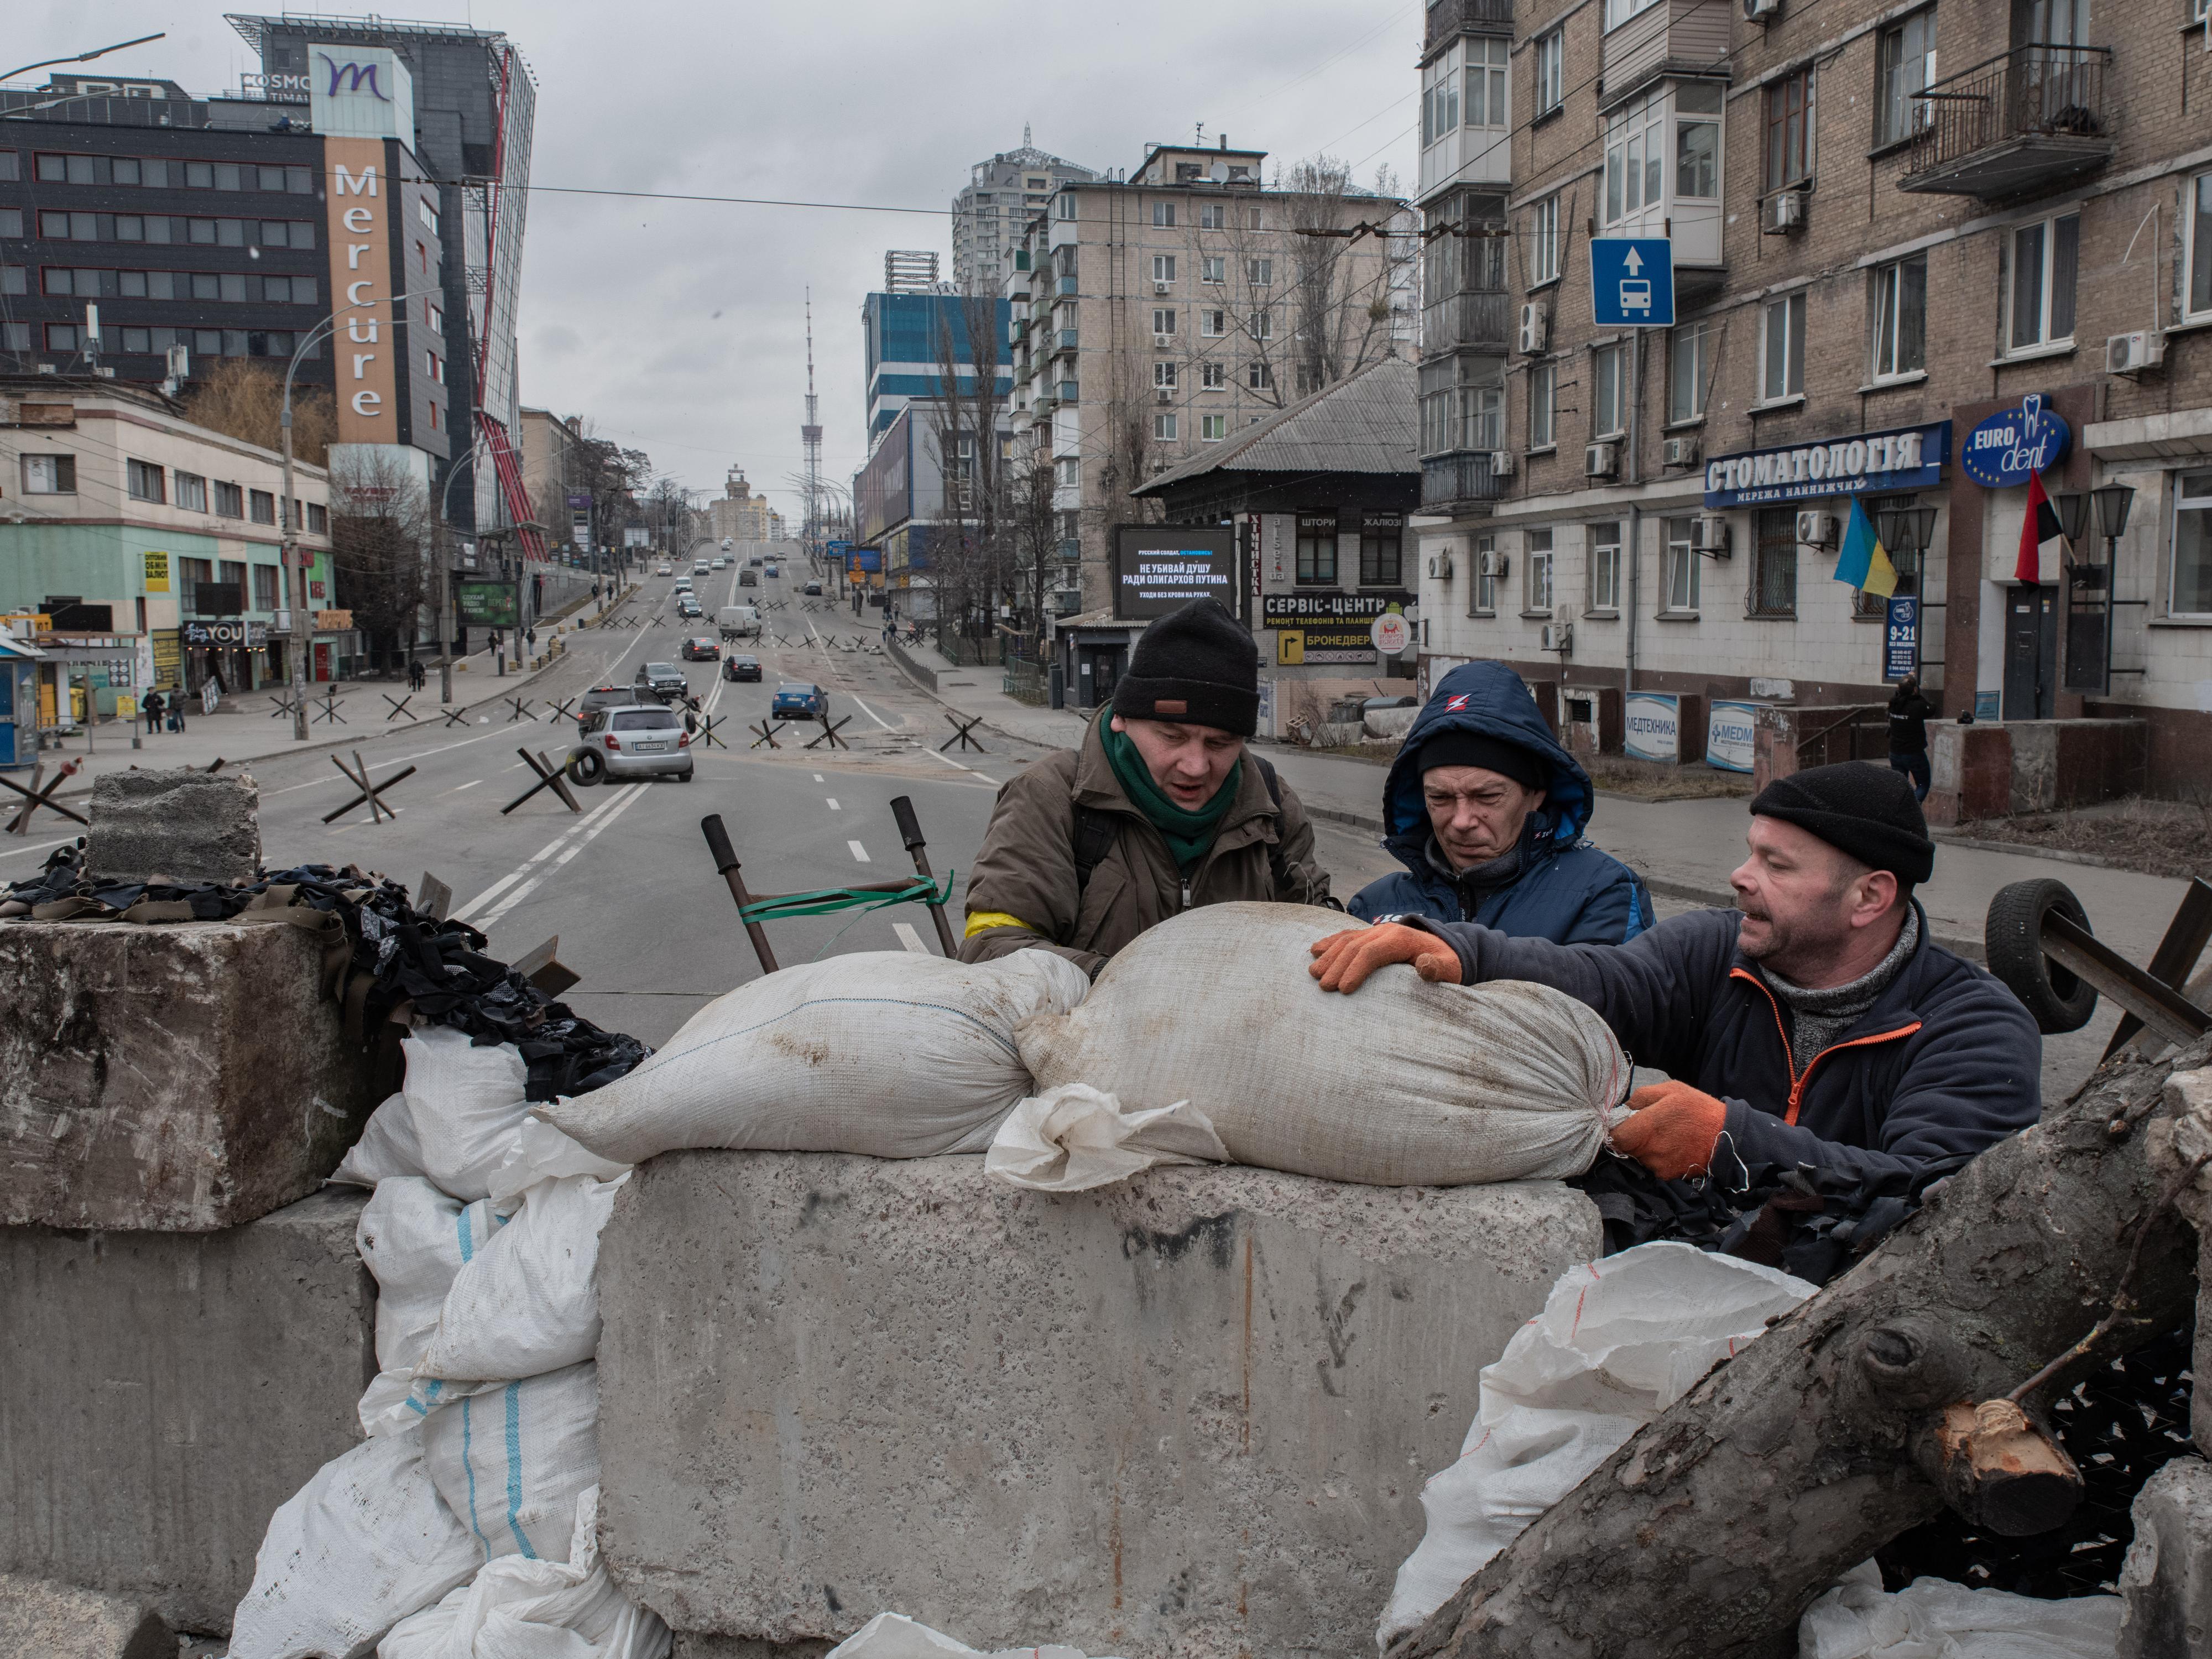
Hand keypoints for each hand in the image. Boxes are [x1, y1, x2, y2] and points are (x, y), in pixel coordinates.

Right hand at [1308, 922, 1462, 992]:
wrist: (1447, 946)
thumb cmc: (1447, 963)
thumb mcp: (1449, 968)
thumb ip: (1437, 968)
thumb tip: (1424, 965)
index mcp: (1401, 939)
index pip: (1372, 952)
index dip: (1356, 970)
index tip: (1344, 990)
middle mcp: (1385, 931)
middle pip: (1354, 946)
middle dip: (1337, 966)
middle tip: (1323, 987)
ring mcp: (1376, 930)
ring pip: (1346, 939)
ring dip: (1329, 955)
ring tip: (1313, 973)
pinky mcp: (1371, 934)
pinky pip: (1346, 935)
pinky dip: (1330, 943)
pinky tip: (1315, 950)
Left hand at [1610, 1081, 1728, 1178]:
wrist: (1726, 1137)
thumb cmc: (1698, 1109)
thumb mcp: (1670, 1090)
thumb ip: (1641, 1097)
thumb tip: (1622, 1110)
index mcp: (1647, 1127)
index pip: (1615, 1137)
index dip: (1616, 1130)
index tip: (1623, 1124)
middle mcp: (1650, 1150)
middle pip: (1625, 1148)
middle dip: (1630, 1138)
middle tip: (1646, 1127)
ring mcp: (1658, 1165)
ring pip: (1638, 1157)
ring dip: (1644, 1148)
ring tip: (1664, 1136)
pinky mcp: (1668, 1176)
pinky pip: (1652, 1166)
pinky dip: (1657, 1158)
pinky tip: (1671, 1147)